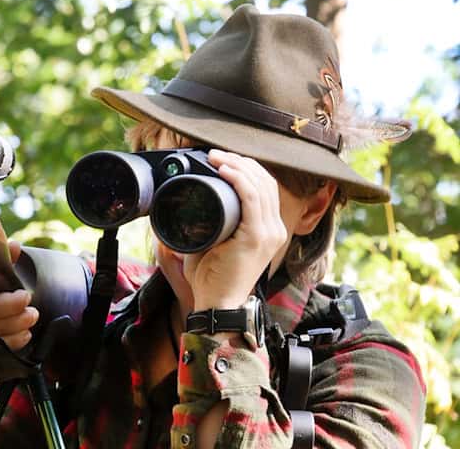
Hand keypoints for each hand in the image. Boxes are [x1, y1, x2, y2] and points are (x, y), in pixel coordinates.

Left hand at [183, 150, 288, 310]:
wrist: (216, 305)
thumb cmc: (211, 278)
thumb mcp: (213, 244)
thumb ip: (208, 225)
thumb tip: (186, 206)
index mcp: (268, 229)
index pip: (265, 188)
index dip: (246, 168)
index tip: (221, 159)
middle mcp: (274, 229)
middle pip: (265, 181)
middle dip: (240, 161)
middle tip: (215, 154)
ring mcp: (269, 233)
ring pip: (260, 185)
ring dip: (237, 165)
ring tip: (216, 156)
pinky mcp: (257, 237)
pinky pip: (252, 198)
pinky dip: (238, 179)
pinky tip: (224, 169)